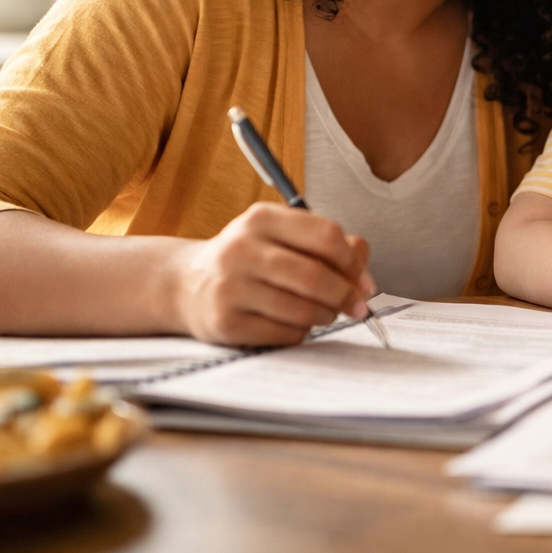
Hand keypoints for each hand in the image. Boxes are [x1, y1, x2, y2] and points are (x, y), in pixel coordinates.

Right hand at [170, 204, 376, 345]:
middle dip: (345, 295)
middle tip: (357, 306)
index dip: (353, 262)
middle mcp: (241, 249)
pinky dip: (301, 332)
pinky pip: (284, 333)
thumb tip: (363, 270)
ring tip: (326, 313)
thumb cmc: (248, 259)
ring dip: (326, 315)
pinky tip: (297, 324)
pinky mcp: (224, 322)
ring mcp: (230, 287)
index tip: (365, 281)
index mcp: (261, 219)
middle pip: (315, 276)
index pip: (325, 235)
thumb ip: (327, 244)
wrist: (186, 284)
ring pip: (302, 309)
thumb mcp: (282, 235)